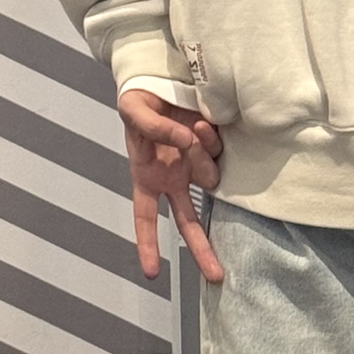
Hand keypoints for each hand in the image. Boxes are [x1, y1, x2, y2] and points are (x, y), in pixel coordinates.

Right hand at [118, 89, 224, 283]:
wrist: (164, 76)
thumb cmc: (140, 100)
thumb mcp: (134, 111)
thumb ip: (155, 129)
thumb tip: (186, 144)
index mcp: (148, 178)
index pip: (146, 218)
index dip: (148, 244)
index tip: (151, 273)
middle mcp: (175, 179)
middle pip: (189, 224)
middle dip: (202, 251)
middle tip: (217, 277)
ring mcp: (197, 166)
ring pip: (209, 177)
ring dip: (203, 156)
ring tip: (192, 125)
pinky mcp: (214, 148)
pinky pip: (219, 151)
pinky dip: (211, 139)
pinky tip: (202, 122)